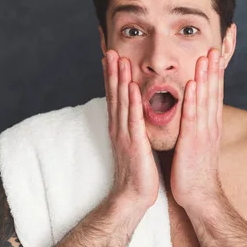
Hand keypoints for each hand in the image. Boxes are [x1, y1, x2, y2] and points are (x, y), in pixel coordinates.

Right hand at [102, 50, 159, 208]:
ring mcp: (124, 135)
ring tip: (118, 59)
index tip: (110, 59)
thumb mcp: (134, 145)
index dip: (111, 77)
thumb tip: (133, 115)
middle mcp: (119, 128)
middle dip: (112, 72)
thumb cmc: (136, 173)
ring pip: (121, 102)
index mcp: (119, 128)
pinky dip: (131, 101)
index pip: (114, 98)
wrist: (132, 196)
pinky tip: (131, 86)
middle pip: (114, 95)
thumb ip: (132, 129)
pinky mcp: (134, 144)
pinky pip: (133, 119)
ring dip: (119, 80)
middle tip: (109, 50)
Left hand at [170, 48, 224, 210]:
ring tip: (206, 57)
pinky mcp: (193, 143)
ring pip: (206, 101)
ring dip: (206, 78)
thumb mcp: (198, 142)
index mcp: (210, 125)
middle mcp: (210, 126)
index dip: (215, 73)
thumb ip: (198, 125)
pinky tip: (194, 85)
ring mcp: (204, 134)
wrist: (199, 195)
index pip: (214, 94)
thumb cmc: (194, 170)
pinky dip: (194, 100)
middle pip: (214, 92)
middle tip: (215, 46)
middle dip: (214, 69)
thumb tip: (195, 111)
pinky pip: (193, 118)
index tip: (215, 54)